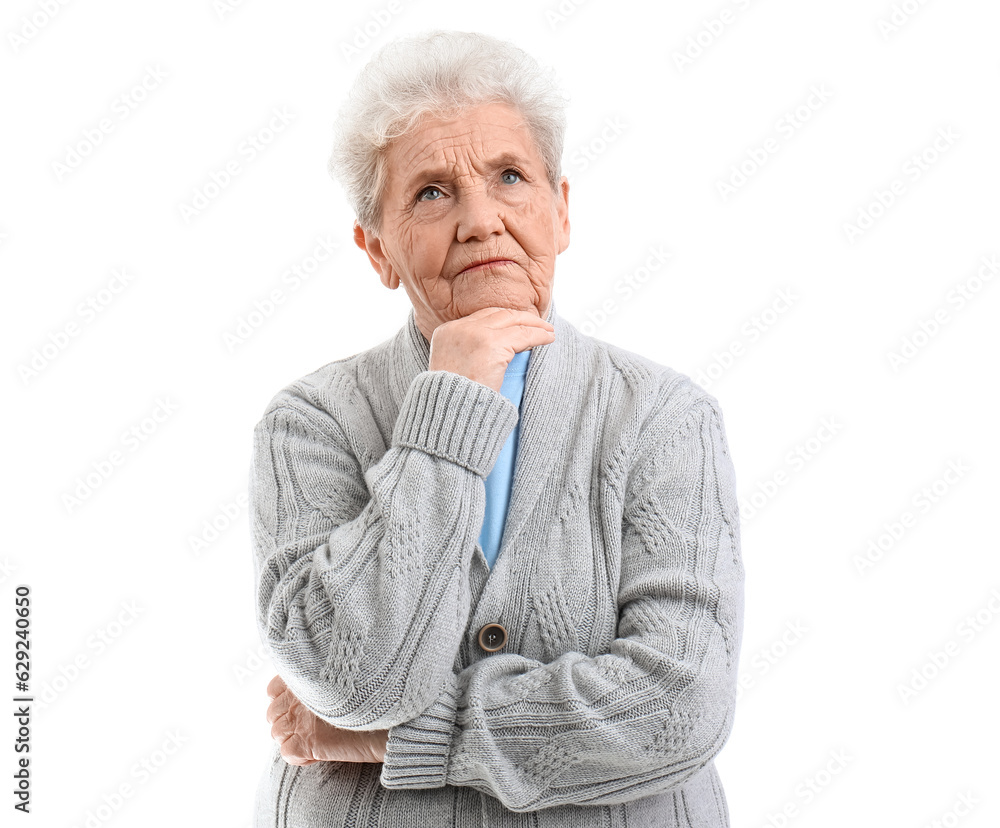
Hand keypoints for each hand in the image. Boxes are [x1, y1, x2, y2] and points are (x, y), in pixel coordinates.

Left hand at [266, 674, 388, 764]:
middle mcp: (299, 697)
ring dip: (293, 738)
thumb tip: (319, 689)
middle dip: (287, 721)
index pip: (274, 688)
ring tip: (314, 740)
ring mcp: (301, 720)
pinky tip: (317, 754)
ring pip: (277, 733)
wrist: (392, 718)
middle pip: (273, 713)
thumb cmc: (377, 694)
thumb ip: (326, 679)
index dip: (285, 700)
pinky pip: (287, 753)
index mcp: (307, 676)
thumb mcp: (347, 677)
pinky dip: (299, 757)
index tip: (301, 707)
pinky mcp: (308, 743)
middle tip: (310, 727)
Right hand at [428, 307, 554, 391]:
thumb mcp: (452, 370)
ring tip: (548, 331)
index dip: (504, 319)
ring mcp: (475, 335)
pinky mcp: (492, 346)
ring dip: (535, 324)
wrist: (450, 414)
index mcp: (446, 332)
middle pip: (498, 314)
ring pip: (513, 321)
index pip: (482, 318)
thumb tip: (495, 352)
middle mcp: (459, 328)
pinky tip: (548, 339)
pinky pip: (523, 335)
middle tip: (539, 323)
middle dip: (521, 317)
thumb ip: (467, 354)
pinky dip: (539, 335)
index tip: (519, 324)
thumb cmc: (453, 401)